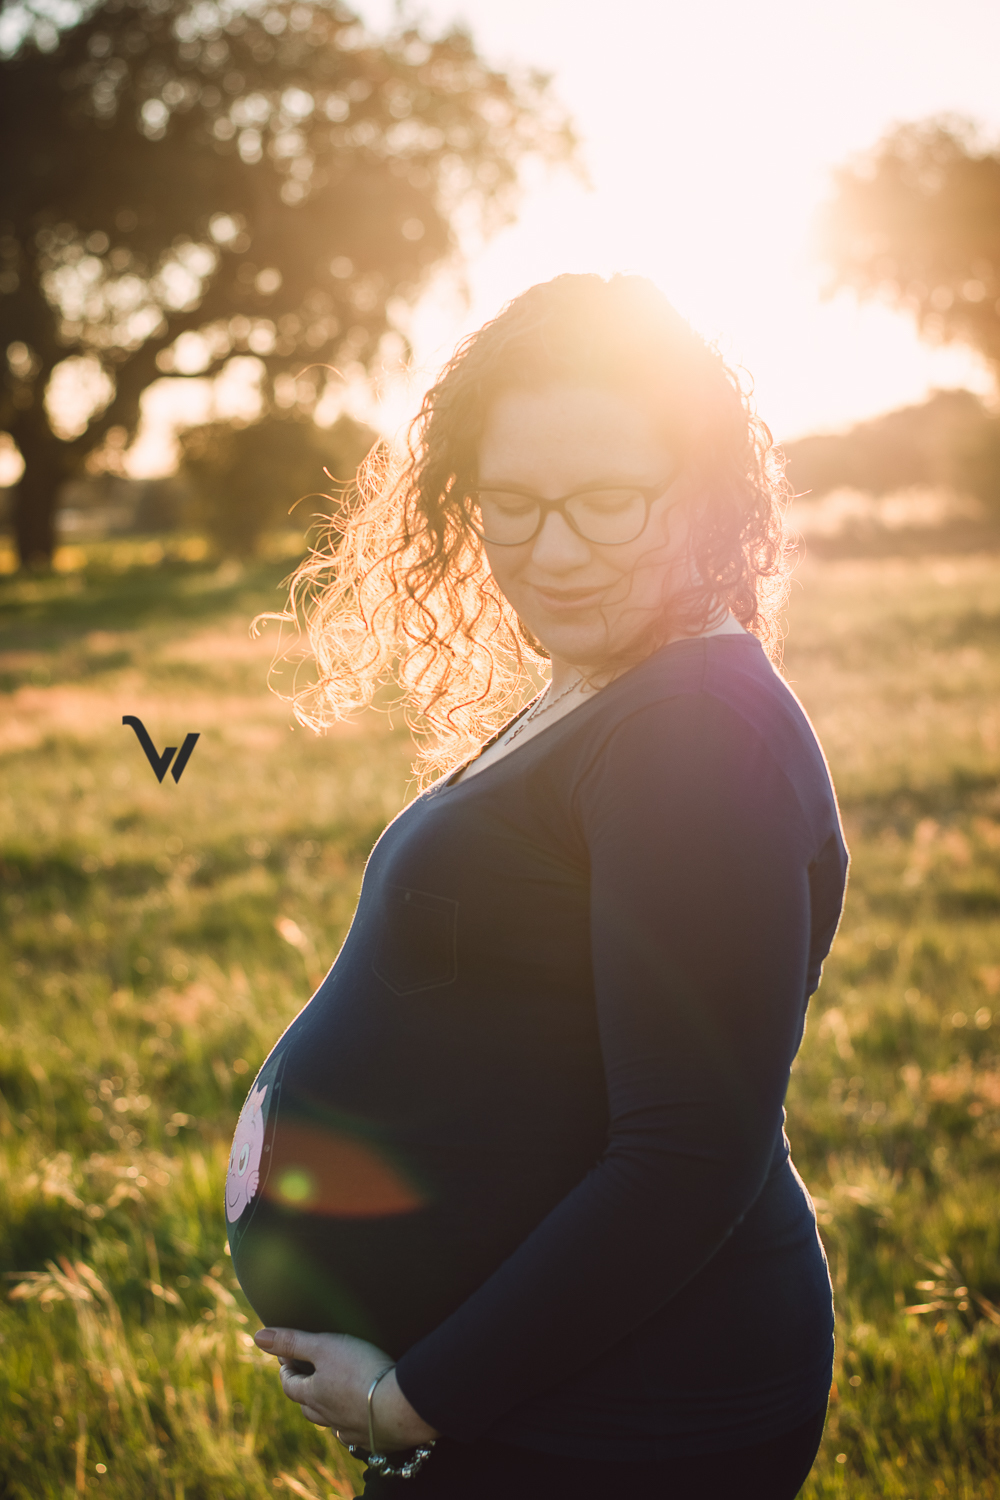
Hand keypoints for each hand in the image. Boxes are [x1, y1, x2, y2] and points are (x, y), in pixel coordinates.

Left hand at [253, 1327, 438, 1450]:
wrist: (400, 1405)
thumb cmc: (361, 1371)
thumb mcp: (324, 1346)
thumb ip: (293, 1341)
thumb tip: (258, 1337)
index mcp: (313, 1395)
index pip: (289, 1384)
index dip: (286, 1369)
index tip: (286, 1356)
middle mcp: (327, 1416)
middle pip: (306, 1407)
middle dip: (303, 1390)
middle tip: (307, 1374)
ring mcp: (349, 1429)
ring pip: (329, 1422)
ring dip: (325, 1409)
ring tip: (330, 1397)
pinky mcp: (372, 1436)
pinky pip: (353, 1432)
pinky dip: (349, 1422)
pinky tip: (356, 1416)